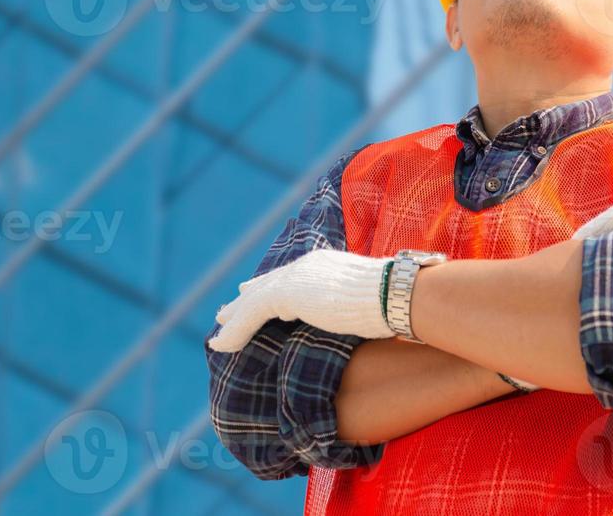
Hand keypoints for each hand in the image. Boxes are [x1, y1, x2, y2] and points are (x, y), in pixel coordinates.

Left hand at [207, 249, 394, 352]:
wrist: (395, 294)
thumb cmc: (394, 303)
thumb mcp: (366, 304)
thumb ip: (350, 308)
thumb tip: (357, 322)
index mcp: (324, 266)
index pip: (289, 277)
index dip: (269, 287)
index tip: (255, 295)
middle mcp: (307, 266)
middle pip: (266, 284)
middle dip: (245, 299)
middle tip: (225, 311)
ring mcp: (297, 277)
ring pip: (254, 299)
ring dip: (234, 318)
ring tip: (218, 332)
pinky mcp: (288, 293)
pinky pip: (251, 314)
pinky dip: (234, 331)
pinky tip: (220, 346)